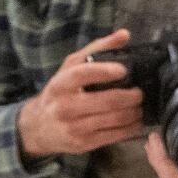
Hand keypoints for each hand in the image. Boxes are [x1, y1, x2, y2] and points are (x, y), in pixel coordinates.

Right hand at [15, 30, 143, 159]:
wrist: (38, 127)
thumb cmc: (60, 92)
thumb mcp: (70, 68)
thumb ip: (97, 49)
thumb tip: (124, 34)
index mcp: (61, 84)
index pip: (82, 74)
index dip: (105, 71)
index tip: (123, 70)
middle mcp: (65, 106)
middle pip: (108, 101)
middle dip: (132, 96)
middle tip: (139, 92)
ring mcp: (75, 127)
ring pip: (116, 119)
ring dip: (135, 112)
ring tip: (139, 105)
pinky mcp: (84, 143)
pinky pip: (117, 135)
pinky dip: (132, 127)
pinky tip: (136, 120)